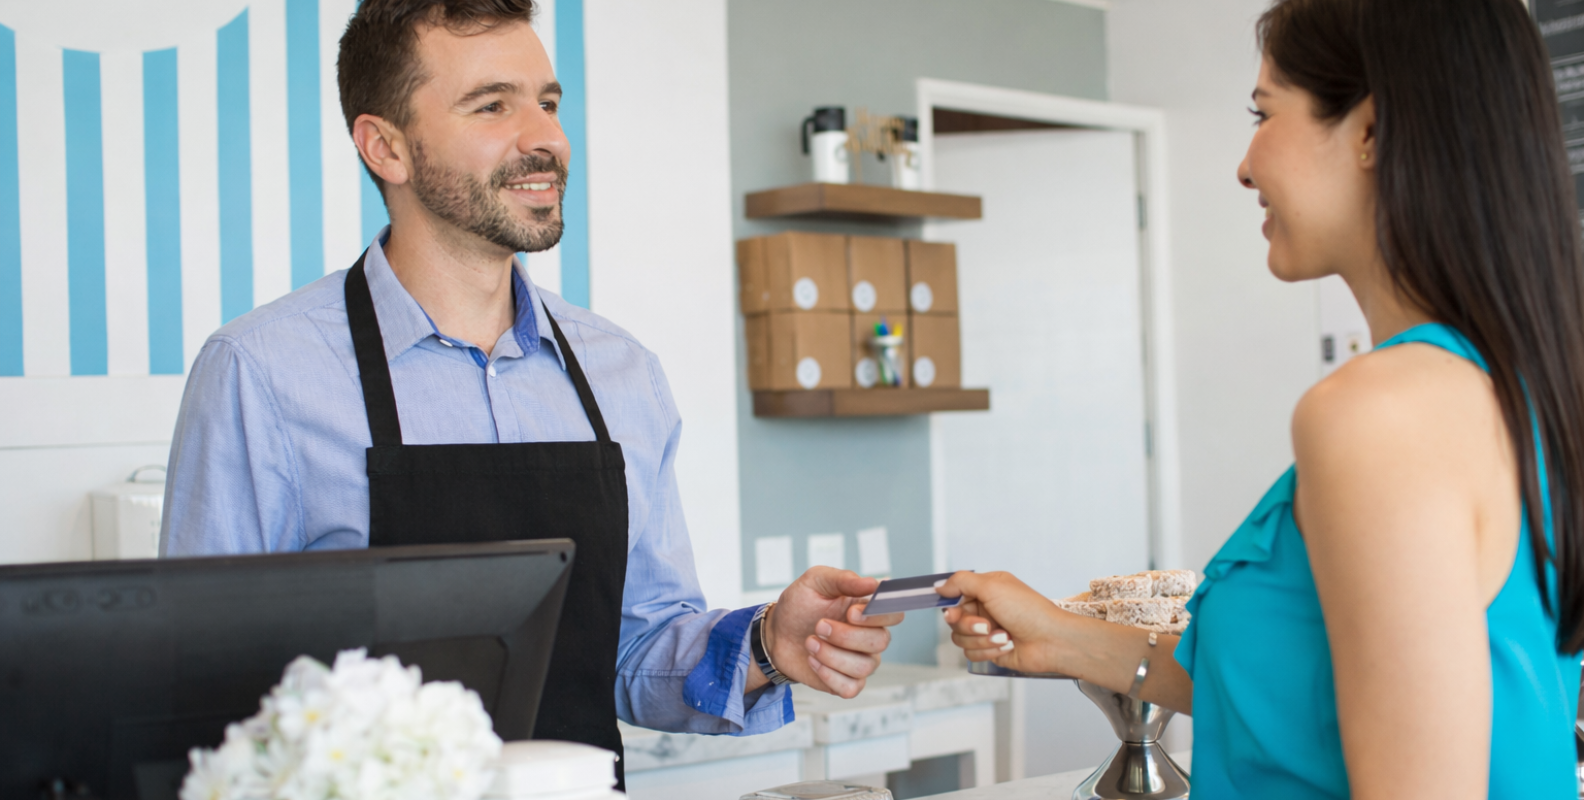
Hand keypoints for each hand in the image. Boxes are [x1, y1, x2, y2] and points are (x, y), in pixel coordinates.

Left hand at [760, 567, 903, 697]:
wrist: (776, 633)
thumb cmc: (799, 605)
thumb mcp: (815, 582)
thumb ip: (844, 580)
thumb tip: (873, 582)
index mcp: (867, 610)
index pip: (895, 614)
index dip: (878, 615)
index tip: (851, 613)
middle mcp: (870, 636)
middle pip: (881, 641)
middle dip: (846, 636)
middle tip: (819, 626)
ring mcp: (860, 660)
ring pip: (864, 667)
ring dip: (832, 655)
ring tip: (810, 643)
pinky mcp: (846, 681)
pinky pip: (851, 688)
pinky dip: (829, 676)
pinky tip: (814, 661)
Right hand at [939, 571, 1066, 673]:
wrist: (1051, 641)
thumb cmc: (1028, 610)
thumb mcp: (993, 586)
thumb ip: (962, 581)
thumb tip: (939, 586)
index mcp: (986, 589)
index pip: (954, 596)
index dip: (950, 605)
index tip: (953, 611)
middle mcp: (984, 609)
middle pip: (953, 620)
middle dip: (969, 625)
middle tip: (986, 625)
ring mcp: (987, 631)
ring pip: (960, 639)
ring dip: (981, 640)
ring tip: (1003, 636)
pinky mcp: (990, 650)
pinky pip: (971, 654)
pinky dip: (988, 651)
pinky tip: (1005, 645)